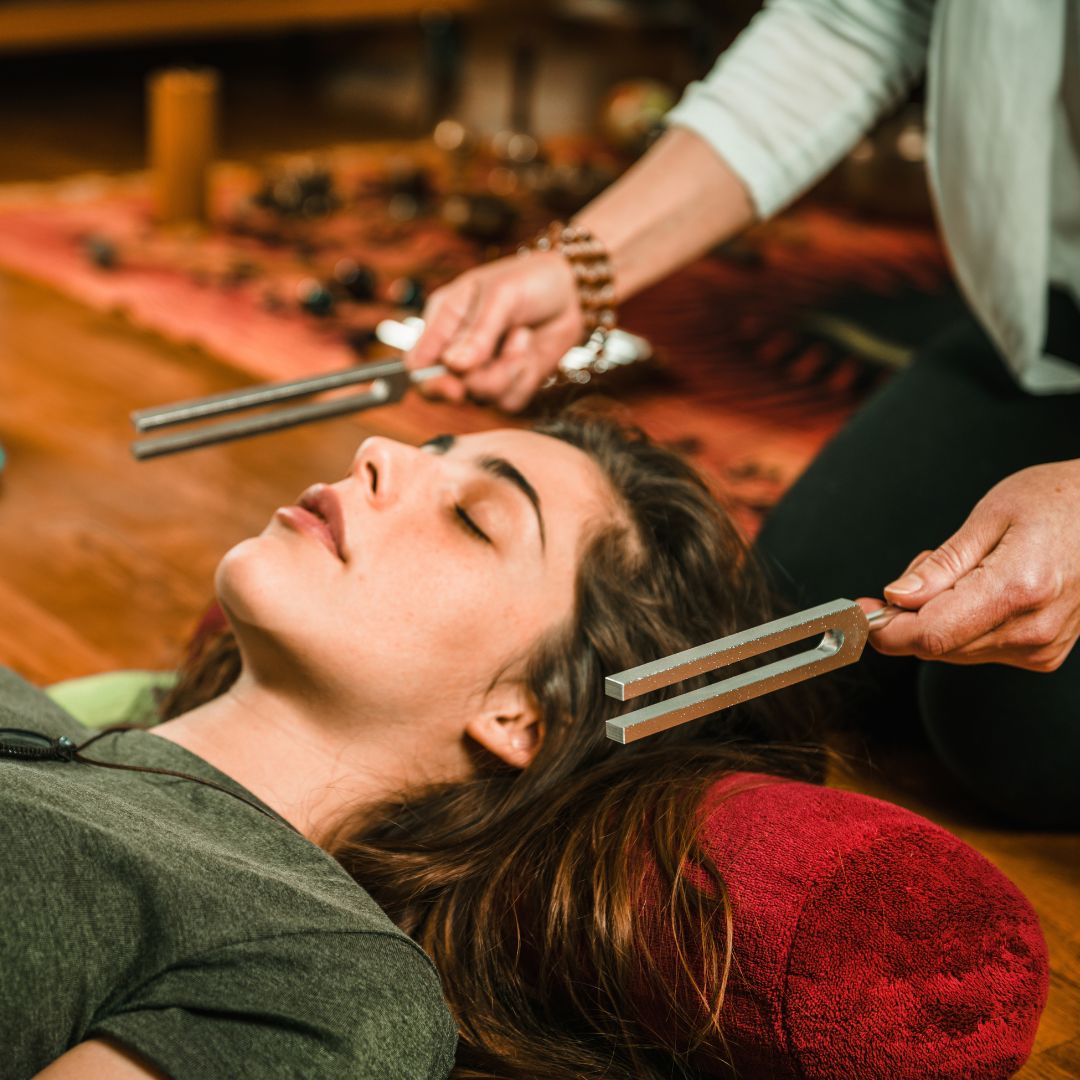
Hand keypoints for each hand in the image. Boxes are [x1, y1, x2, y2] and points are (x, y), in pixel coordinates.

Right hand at [404, 250, 582, 411]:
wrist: (573, 292)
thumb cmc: (530, 281)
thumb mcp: (501, 295)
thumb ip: (477, 332)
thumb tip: (454, 365)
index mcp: (443, 322)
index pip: (417, 365)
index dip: (428, 382)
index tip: (454, 386)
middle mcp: (457, 351)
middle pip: (445, 390)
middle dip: (476, 378)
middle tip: (499, 353)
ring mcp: (483, 371)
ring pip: (480, 397)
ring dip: (506, 370)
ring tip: (520, 336)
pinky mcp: (510, 384)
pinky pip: (508, 402)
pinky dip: (523, 378)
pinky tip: (528, 348)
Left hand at [863, 459, 1079, 670]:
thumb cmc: (1056, 502)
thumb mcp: (990, 516)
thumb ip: (941, 565)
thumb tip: (896, 598)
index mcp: (1018, 589)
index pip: (931, 635)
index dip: (887, 630)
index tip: (861, 613)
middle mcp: (1033, 629)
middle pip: (938, 647)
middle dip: (908, 617)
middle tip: (913, 573)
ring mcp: (1042, 647)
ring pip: (954, 651)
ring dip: (936, 618)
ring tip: (962, 570)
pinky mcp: (1044, 654)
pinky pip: (978, 649)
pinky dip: (962, 624)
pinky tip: (980, 589)